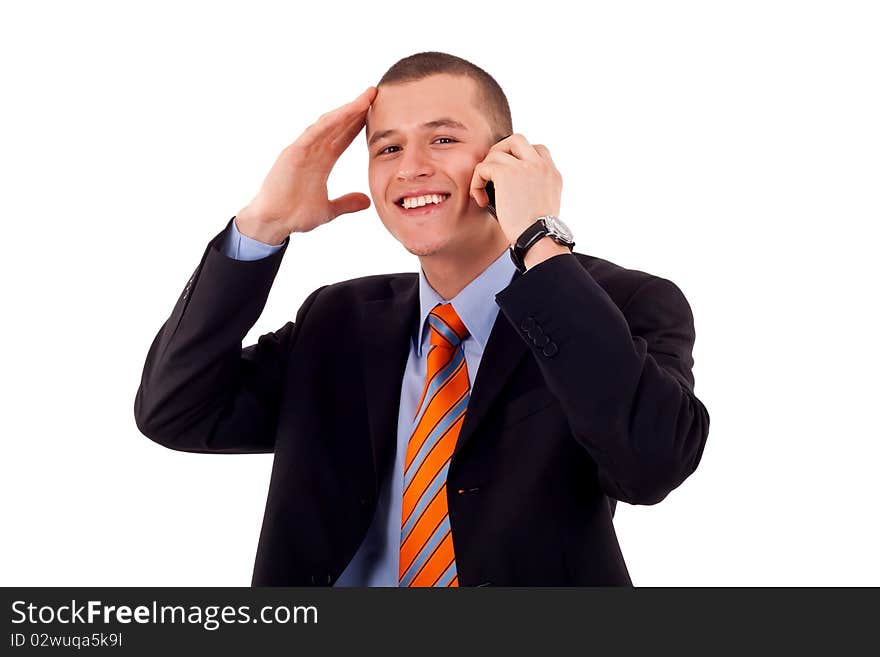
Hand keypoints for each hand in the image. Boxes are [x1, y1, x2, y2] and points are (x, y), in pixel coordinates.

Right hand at [235, 86, 377, 243]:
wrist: (273, 223)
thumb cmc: (294, 215)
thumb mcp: (328, 210)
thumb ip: (346, 203)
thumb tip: (366, 201)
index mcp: (321, 161)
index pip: (343, 137)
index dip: (358, 123)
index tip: (377, 111)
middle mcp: (312, 151)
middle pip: (338, 125)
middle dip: (357, 109)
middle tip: (375, 93)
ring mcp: (302, 150)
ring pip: (328, 124)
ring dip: (347, 110)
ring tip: (366, 98)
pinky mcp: (293, 153)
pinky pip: (314, 133)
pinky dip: (330, 122)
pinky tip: (345, 112)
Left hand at [469, 134, 562, 245]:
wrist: (539, 238)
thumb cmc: (538, 232)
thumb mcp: (546, 205)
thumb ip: (537, 189)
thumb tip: (516, 189)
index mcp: (552, 173)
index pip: (537, 149)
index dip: (519, 157)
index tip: (510, 175)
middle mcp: (541, 165)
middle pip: (517, 140)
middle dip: (499, 152)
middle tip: (491, 173)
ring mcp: (524, 167)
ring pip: (496, 152)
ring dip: (485, 170)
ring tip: (483, 190)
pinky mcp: (506, 174)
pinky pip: (483, 167)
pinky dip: (477, 182)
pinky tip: (480, 198)